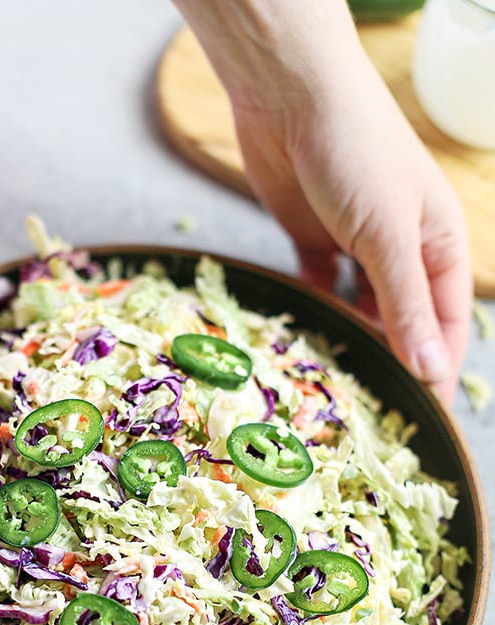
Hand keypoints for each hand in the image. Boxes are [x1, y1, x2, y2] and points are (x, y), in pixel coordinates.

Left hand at [174, 0, 470, 402]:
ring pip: (359, 310)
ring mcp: (356, 246)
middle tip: (362, 408)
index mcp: (439, 245)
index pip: (446, 324)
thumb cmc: (356, 153)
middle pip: (402, 321)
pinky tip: (302, 336)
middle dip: (388, 360)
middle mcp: (402, 249)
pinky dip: (315, 311)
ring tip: (330, 380)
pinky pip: (320, 289)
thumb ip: (407, 305)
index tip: (418, 417)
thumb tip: (431, 370)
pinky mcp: (313, 240)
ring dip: (348, 339)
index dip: (435, 370)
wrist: (290, 96)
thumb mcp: (389, 235)